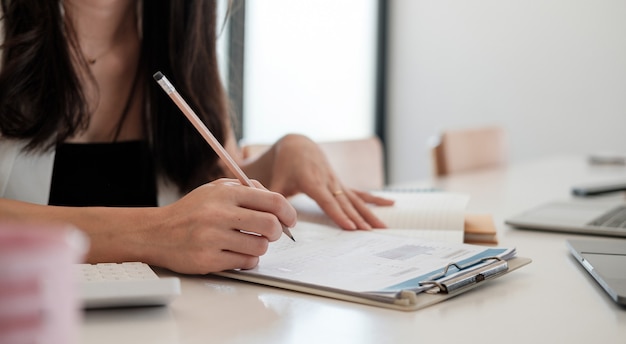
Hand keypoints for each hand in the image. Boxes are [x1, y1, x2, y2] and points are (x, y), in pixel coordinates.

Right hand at [145, 179, 296, 273]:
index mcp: (225, 193)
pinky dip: (247, 259)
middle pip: (271, 225)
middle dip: (277, 232)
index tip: (290, 219)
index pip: (272, 200)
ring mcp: (213, 238)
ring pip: (260, 246)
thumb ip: (246, 190)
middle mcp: (219, 214)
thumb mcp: (215, 190)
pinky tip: (237, 253)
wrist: (156, 233)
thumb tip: (278, 204)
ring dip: (261, 246)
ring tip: (249, 242)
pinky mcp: (209, 260)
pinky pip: (245, 262)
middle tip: (271, 233)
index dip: (288, 212)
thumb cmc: (191, 212)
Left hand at [251, 134, 394, 229]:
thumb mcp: (276, 181)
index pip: (327, 200)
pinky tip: (390, 205)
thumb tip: (274, 220)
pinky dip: (375, 200)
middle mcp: (328, 181)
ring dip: (370, 213)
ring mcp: (337, 182)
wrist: (297, 145)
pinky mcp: (341, 183)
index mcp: (312, 181)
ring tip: (383, 227)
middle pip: (345, 203)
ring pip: (356, 199)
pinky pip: (360, 193)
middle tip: (370, 233)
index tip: (350, 227)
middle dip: (358, 218)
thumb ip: (274, 200)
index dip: (339, 214)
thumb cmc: (285, 165)